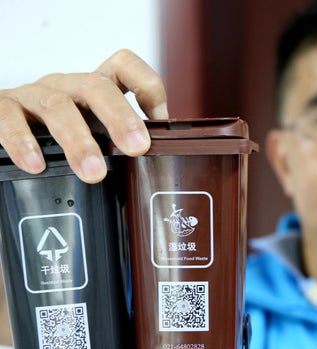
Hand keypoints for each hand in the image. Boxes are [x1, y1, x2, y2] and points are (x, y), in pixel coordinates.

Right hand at [0, 49, 168, 182]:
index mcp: (92, 88)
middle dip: (120, 117)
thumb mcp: (90, 131)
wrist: (2, 125)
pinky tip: (36, 164)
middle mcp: (65, 85)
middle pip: (96, 86)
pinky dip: (22, 141)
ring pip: (57, 106)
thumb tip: (152, 167)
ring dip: (78, 141)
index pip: (122, 66)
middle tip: (137, 148)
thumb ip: (116, 140)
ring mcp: (33, 94)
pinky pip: (8, 117)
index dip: (146, 85)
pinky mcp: (3, 106)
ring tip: (93, 172)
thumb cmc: (55, 133)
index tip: (159, 119)